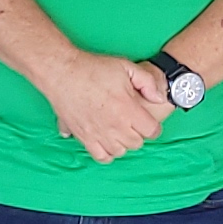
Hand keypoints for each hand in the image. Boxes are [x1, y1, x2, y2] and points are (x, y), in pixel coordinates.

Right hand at [46, 51, 169, 163]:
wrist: (63, 73)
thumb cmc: (93, 69)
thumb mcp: (126, 67)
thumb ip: (148, 82)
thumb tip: (159, 98)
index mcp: (128, 110)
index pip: (151, 131)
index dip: (153, 126)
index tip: (147, 120)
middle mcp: (115, 126)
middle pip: (137, 143)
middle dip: (138, 133)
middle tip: (131, 121)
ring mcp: (98, 134)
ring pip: (120, 152)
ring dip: (123, 143)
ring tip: (118, 129)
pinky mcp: (84, 138)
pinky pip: (101, 157)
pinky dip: (107, 152)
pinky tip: (106, 141)